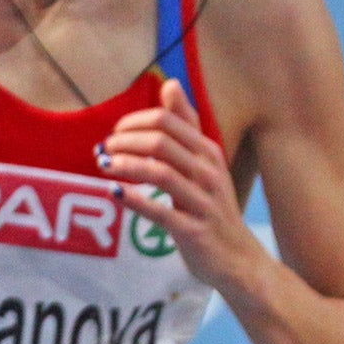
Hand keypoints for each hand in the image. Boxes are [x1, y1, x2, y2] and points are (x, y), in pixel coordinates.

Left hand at [99, 79, 259, 291]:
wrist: (239, 260)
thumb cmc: (214, 208)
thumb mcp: (205, 163)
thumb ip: (186, 125)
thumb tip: (170, 83)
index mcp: (209, 152)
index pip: (168, 120)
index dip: (135, 121)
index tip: (116, 133)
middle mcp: (209, 173)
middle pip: (161, 142)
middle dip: (125, 141)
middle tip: (105, 149)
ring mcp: (203, 202)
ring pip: (160, 173)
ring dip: (125, 166)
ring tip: (104, 166)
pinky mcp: (194, 231)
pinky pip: (160, 212)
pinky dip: (133, 200)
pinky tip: (114, 194)